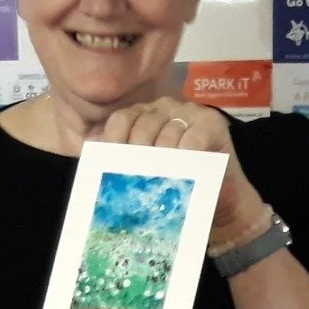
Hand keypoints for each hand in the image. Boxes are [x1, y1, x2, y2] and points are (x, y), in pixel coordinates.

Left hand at [101, 98, 265, 246]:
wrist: (218, 200)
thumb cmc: (176, 185)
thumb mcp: (144, 171)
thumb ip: (118, 156)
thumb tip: (90, 144)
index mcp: (144, 115)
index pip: (122, 119)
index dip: (114, 139)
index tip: (109, 161)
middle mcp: (164, 108)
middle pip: (143, 125)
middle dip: (137, 153)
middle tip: (135, 176)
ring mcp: (189, 112)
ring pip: (167, 132)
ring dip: (162, 157)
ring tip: (157, 177)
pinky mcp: (211, 123)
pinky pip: (193, 135)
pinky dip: (186, 151)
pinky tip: (182, 166)